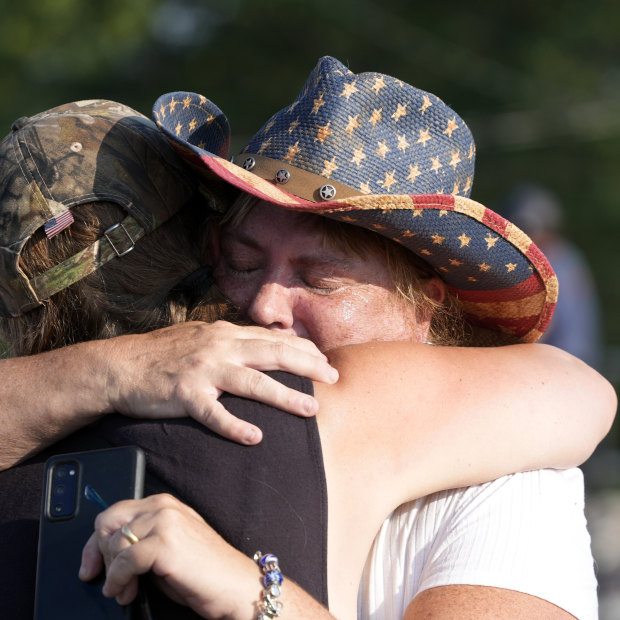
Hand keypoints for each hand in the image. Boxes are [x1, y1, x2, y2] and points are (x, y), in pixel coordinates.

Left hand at [79, 494, 258, 619]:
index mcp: (164, 504)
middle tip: (107, 578)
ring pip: (114, 542)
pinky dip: (117, 580)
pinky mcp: (165, 543)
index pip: (115, 512)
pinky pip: (124, 561)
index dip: (96, 541)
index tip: (90, 565)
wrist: (235, 585)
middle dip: (99, 553)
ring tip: (124, 591)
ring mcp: (165, 522)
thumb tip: (106, 552)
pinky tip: (124, 591)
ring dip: (112, 573)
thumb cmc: (204, 571)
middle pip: (108, 521)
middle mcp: (163, 507)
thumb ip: (142, 540)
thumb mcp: (167, 547)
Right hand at [101, 321, 337, 443]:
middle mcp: (219, 347)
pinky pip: (213, 413)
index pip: (273, 339)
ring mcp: (203, 370)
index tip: (325, 360)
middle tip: (333, 378)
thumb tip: (266, 341)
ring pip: (251, 382)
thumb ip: (234, 338)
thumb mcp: (203, 335)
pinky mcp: (184, 394)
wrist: (121, 365)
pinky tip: (255, 438)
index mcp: (225, 334)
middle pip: (272, 354)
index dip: (303, 349)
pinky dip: (234, 425)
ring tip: (311, 409)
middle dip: (308, 366)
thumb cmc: (164, 352)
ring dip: (284, 396)